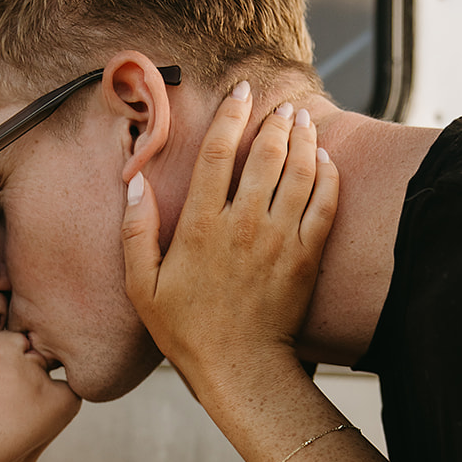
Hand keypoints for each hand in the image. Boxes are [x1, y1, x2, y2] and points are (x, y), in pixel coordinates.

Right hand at [121, 86, 337, 390]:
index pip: (218, 152)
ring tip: (303, 121)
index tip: (240, 92)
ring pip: (300, 172)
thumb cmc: (187, 330)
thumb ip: (136, 231)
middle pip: (266, 154)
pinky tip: (325, 161)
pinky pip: (325, 204)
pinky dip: (328, 176)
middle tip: (278, 106)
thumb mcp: (143, 286)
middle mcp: (244, 224)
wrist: (240, 368)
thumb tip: (134, 183)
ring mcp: (280, 240)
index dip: (230, 115)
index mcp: (202, 226)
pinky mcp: (307, 257)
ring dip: (304, 140)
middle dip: (274, 121)